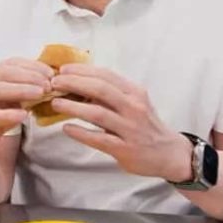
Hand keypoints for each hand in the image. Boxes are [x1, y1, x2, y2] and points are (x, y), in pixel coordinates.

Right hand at [0, 58, 52, 137]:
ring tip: (39, 94)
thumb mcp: (15, 97)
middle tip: (48, 84)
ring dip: (20, 90)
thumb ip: (29, 87)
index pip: (13, 63)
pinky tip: (24, 115)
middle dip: (29, 76)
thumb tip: (52, 80)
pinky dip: (8, 114)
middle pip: (4, 72)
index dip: (33, 66)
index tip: (51, 73)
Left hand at [49, 64, 192, 181]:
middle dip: (74, 83)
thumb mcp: (134, 103)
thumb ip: (112, 94)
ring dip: (73, 107)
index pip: (106, 75)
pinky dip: (80, 132)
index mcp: (135, 92)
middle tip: (54, 83)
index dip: (82, 70)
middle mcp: (134, 107)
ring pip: (97, 113)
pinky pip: (98, 139)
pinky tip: (66, 128)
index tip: (63, 69)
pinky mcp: (125, 149)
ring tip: (55, 103)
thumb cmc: (145, 125)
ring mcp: (130, 129)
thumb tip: (78, 83)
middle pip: (100, 89)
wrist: (169, 153)